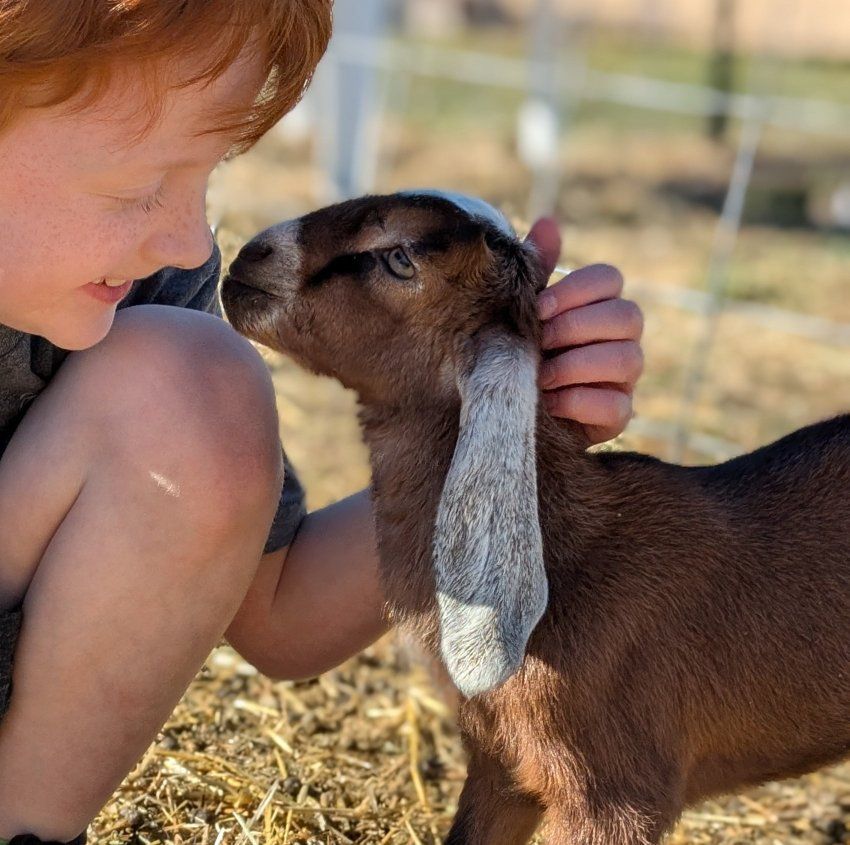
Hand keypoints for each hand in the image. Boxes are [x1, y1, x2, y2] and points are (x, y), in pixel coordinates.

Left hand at [525, 218, 643, 444]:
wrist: (505, 411)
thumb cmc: (517, 353)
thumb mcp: (521, 312)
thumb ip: (536, 272)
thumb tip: (548, 222)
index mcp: (597, 305)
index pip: (610, 279)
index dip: (578, 290)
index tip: (540, 307)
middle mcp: (621, 339)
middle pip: (628, 315)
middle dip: (578, 327)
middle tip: (540, 342)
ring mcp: (624, 379)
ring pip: (629, 360)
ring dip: (578, 365)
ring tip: (540, 375)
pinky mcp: (616, 417)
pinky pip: (616, 407)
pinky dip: (579, 402)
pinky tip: (549, 403)